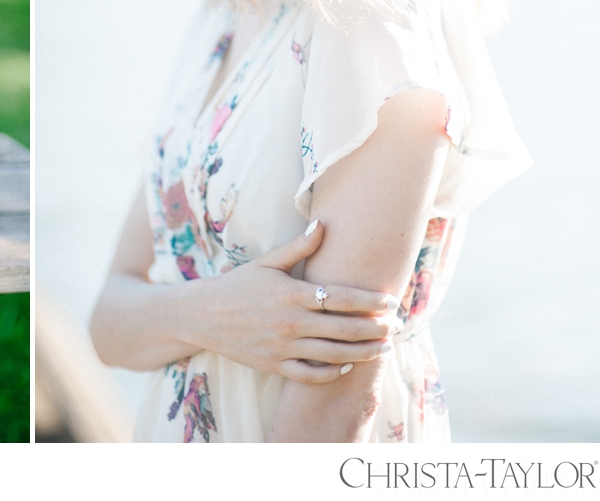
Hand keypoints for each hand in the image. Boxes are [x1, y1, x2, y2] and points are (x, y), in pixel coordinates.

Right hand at [182, 221, 401, 383]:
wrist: (202, 315)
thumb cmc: (237, 285)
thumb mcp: (266, 262)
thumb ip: (297, 247)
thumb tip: (323, 224)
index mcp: (291, 293)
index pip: (341, 298)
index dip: (370, 301)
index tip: (390, 302)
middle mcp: (290, 322)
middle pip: (345, 328)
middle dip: (376, 328)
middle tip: (396, 326)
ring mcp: (282, 346)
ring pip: (334, 354)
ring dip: (364, 352)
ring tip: (384, 347)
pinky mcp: (274, 365)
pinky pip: (311, 374)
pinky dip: (333, 373)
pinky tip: (348, 366)